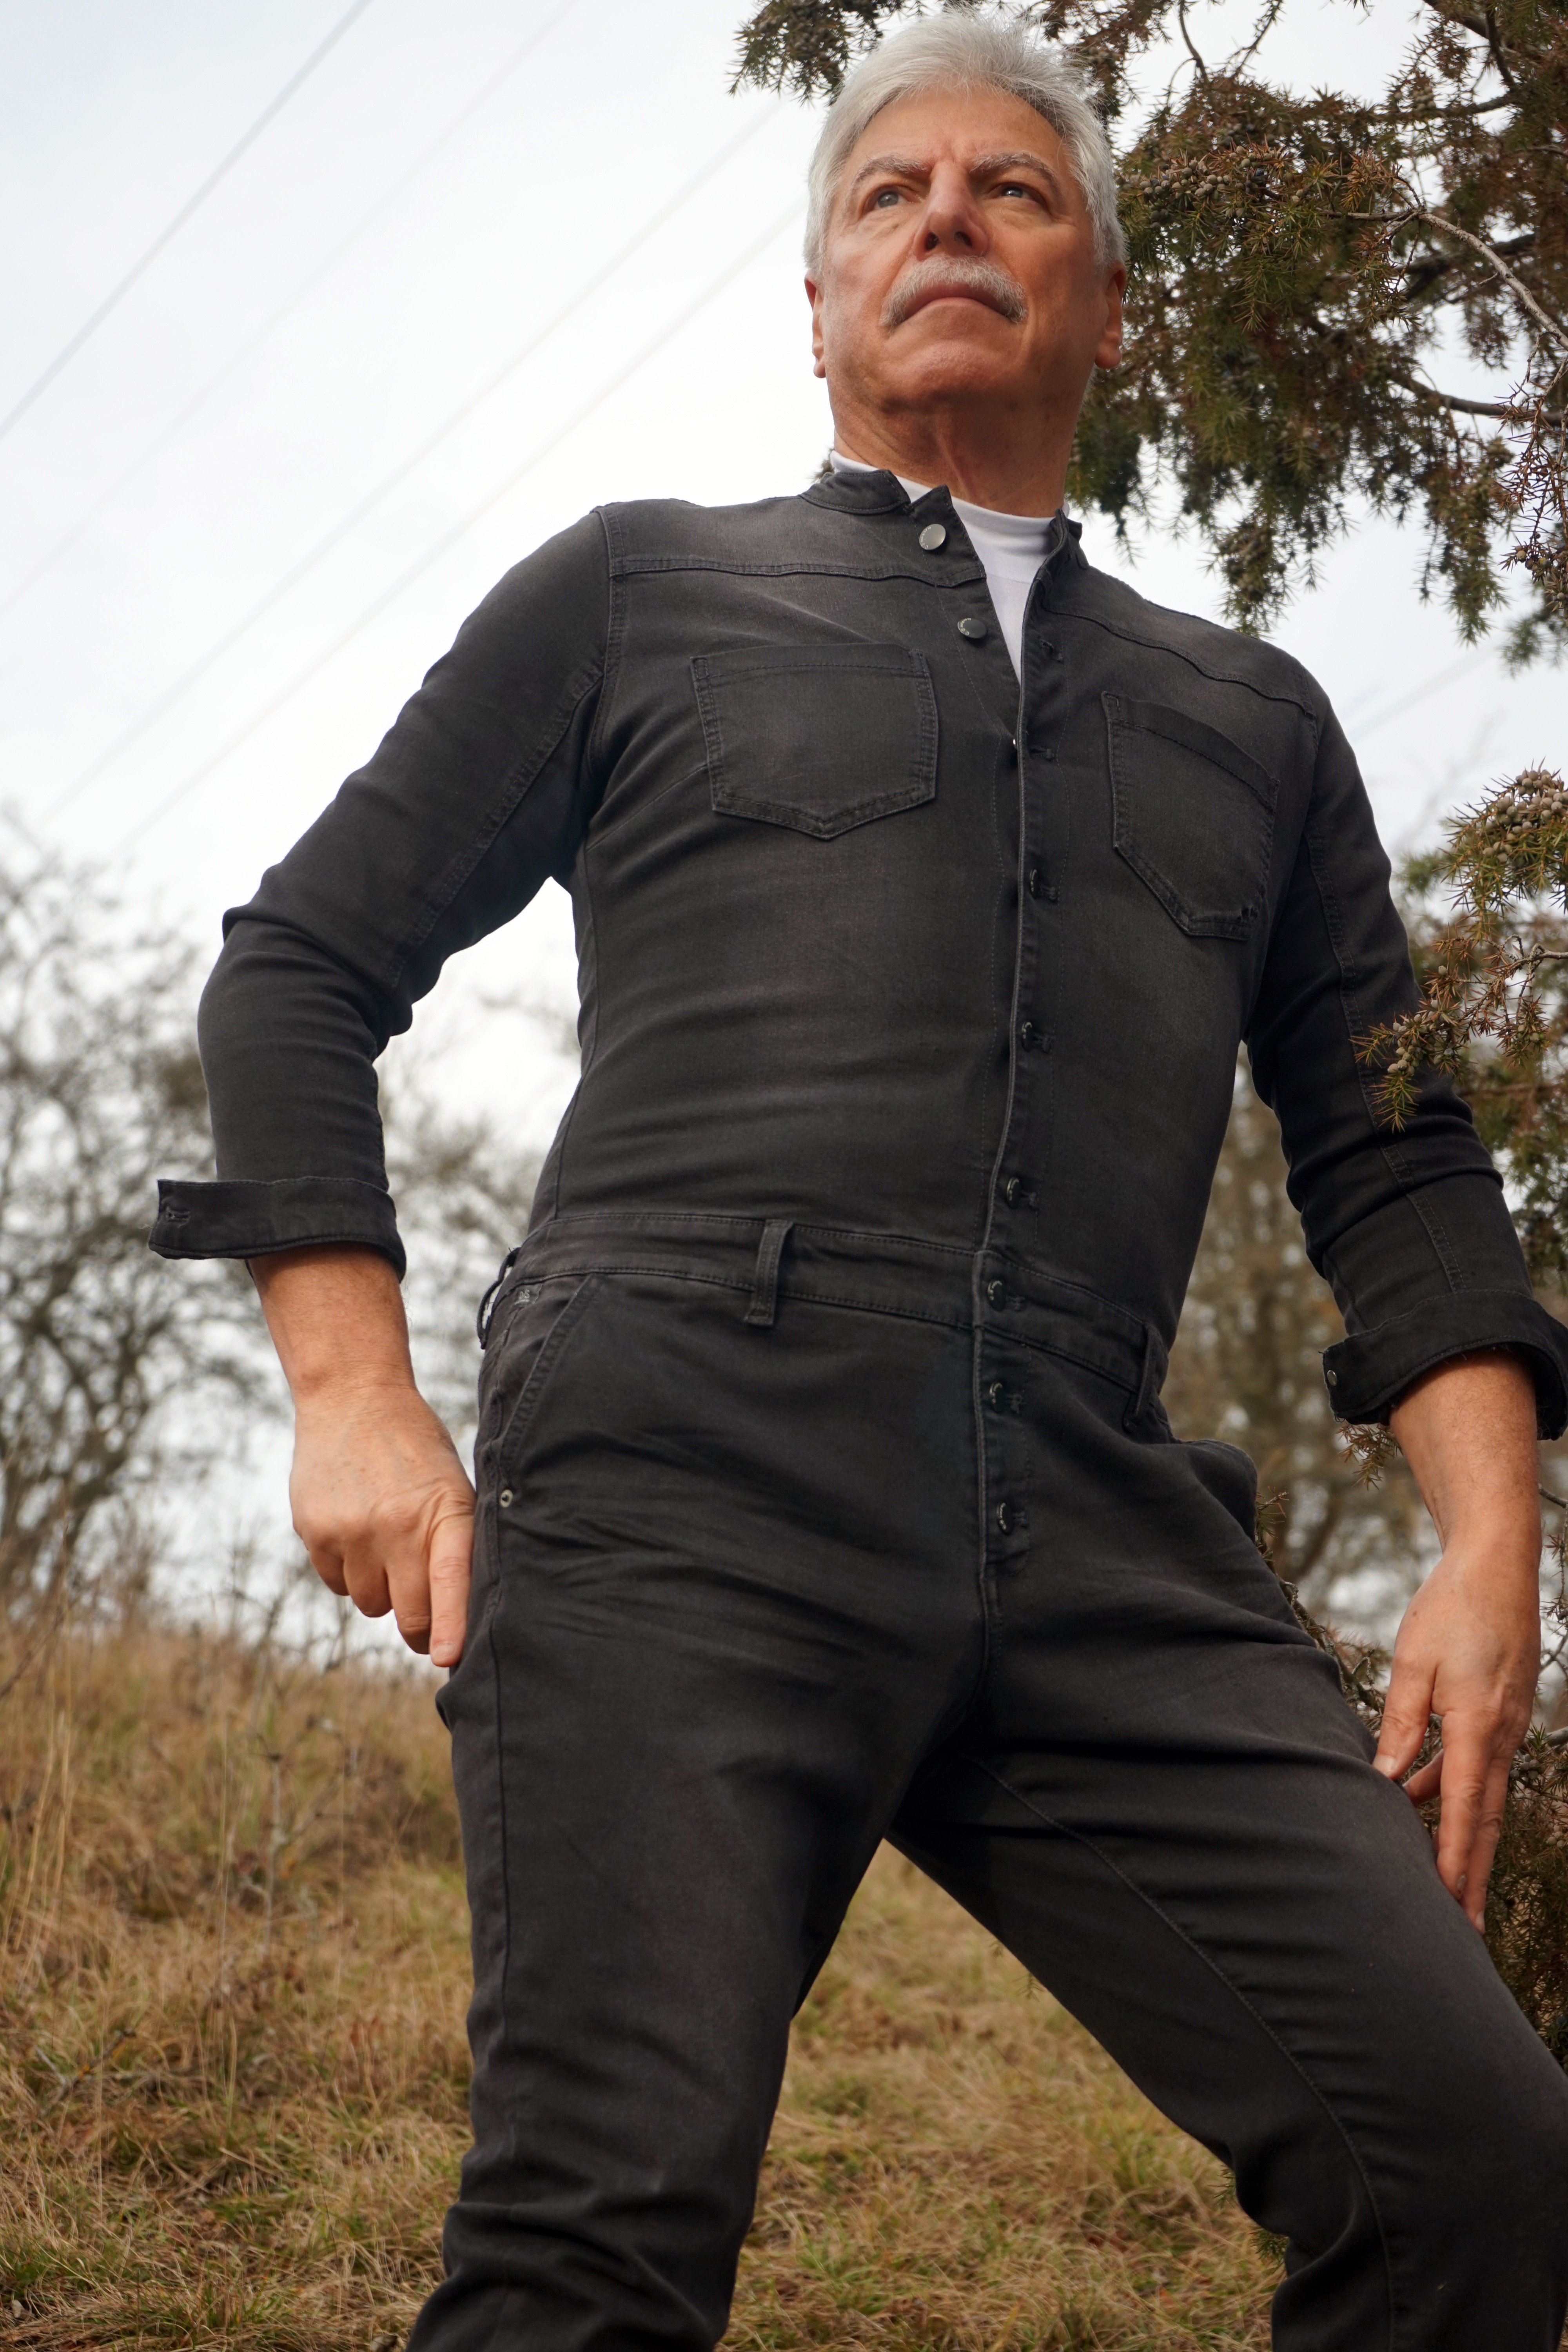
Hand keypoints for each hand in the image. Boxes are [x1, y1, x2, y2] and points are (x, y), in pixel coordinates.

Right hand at [290, 1379, 474, 1665]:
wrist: (353, 1397)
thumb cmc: (416, 1450)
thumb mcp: (452, 1485)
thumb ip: (456, 1543)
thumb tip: (462, 1614)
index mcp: (442, 1511)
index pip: (451, 1580)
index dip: (453, 1626)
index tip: (449, 1660)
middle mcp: (396, 1524)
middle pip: (408, 1614)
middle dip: (419, 1626)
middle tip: (425, 1619)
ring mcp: (351, 1530)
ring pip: (370, 1604)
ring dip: (380, 1588)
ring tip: (384, 1540)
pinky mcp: (314, 1531)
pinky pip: (337, 1585)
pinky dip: (348, 1571)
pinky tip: (354, 1529)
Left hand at [1380, 1350, 1542, 1930]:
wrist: (1498, 1567)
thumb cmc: (1451, 1609)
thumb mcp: (1414, 1663)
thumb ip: (1401, 1725)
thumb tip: (1384, 1781)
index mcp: (1476, 1726)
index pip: (1464, 1811)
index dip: (1456, 1864)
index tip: (1452, 1910)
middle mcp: (1497, 1736)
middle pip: (1482, 1821)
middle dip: (1471, 1878)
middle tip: (1463, 1936)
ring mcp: (1501, 1727)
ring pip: (1479, 1798)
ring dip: (1461, 1841)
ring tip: (1441, 1887)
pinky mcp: (1494, 1715)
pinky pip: (1473, 1768)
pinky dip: (1451, 1793)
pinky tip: (1416, 1803)